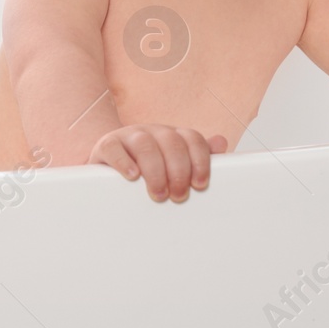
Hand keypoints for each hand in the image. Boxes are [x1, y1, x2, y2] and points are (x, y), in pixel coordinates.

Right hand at [88, 124, 227, 201]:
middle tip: (178, 196)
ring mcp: (128, 136)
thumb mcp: (173, 165)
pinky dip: (123, 161)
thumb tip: (221, 143)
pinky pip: (114, 147)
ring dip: (155, 170)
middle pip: (171, 142)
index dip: (200, 160)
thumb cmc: (147, 170)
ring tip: (159, 193)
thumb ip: (197, 156)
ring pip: (145, 144)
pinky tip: (132, 176)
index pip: (192, 139)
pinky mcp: (106, 145)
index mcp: (172, 136)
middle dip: (178, 171)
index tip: (200, 184)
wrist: (109, 167)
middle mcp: (152, 131)